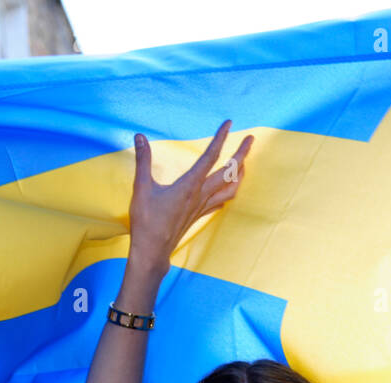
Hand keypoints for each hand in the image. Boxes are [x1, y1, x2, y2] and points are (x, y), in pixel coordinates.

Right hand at [126, 120, 252, 272]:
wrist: (152, 251)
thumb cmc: (147, 222)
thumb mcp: (141, 188)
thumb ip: (143, 161)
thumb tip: (139, 136)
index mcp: (189, 186)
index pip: (209, 157)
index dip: (220, 138)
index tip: (228, 124)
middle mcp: (200, 195)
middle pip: (229, 172)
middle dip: (242, 154)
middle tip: (251, 139)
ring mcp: (202, 207)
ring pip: (230, 189)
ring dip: (240, 174)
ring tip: (244, 162)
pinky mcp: (199, 215)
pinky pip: (221, 201)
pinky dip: (229, 191)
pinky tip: (229, 189)